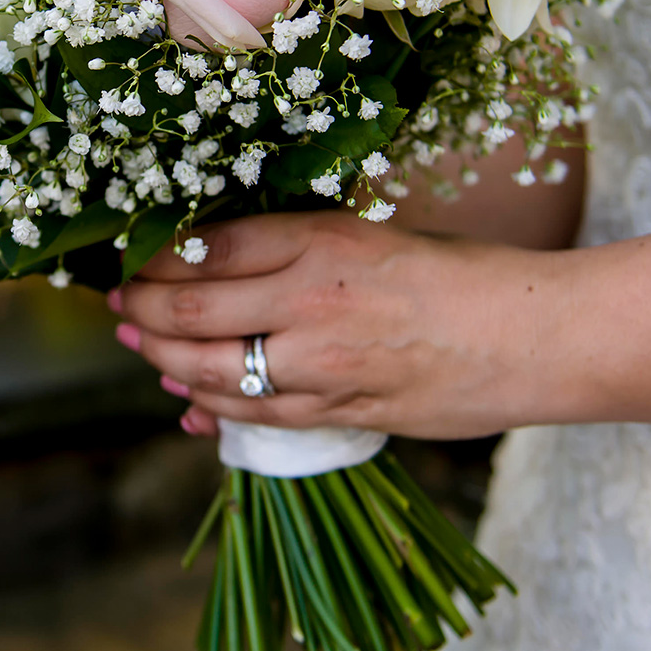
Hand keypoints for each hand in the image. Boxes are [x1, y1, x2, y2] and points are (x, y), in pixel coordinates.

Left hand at [109, 211, 576, 440]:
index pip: (206, 247)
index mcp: (321, 240)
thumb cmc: (461, 275)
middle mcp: (310, 300)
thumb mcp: (373, 235)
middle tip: (117, 306)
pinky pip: (253, 415)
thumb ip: (299, 249)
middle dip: (139, 309)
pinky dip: (210, 407)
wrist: (533, 337)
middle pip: (189, 309)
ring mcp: (321, 363)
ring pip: (210, 368)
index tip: (131, 257)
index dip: (154, 256)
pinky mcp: (339, 411)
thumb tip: (221, 258)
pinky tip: (188, 398)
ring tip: (142, 346)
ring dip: (163, 360)